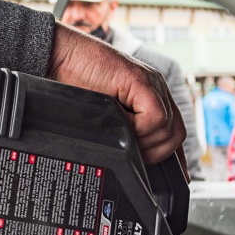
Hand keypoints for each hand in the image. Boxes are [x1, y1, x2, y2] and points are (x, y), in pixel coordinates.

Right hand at [47, 23, 189, 180]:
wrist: (59, 56)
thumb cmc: (73, 83)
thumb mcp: (103, 116)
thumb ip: (123, 131)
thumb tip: (133, 160)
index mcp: (150, 97)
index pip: (173, 133)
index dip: (174, 158)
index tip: (173, 179)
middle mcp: (156, 90)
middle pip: (176, 135)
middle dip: (155, 152)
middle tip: (130, 150)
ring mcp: (152, 84)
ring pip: (169, 130)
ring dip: (144, 141)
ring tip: (120, 132)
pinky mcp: (142, 81)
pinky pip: (155, 118)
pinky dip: (139, 128)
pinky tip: (120, 120)